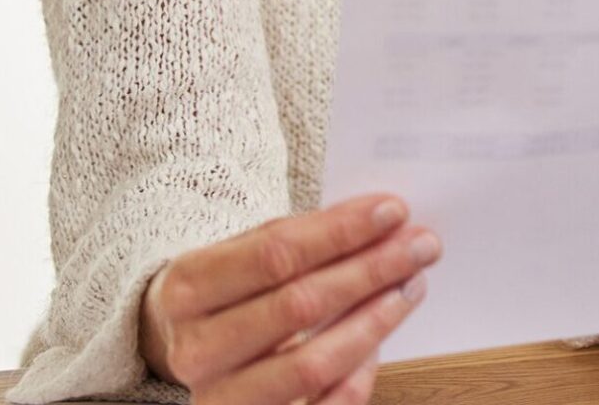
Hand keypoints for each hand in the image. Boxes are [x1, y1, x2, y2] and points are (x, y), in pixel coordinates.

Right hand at [139, 193, 441, 403]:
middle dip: (370, 270)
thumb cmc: (227, 290)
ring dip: (374, 321)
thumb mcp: (242, 251)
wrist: (179, 348)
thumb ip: (303, 237)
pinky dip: (357, 377)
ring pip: (311, 364)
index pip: (276, 254)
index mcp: (188, 288)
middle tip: (420, 246)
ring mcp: (219, 399)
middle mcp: (195, 349)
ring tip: (410, 287)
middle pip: (299, 306)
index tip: (392, 211)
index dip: (341, 232)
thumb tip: (383, 220)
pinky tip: (380, 342)